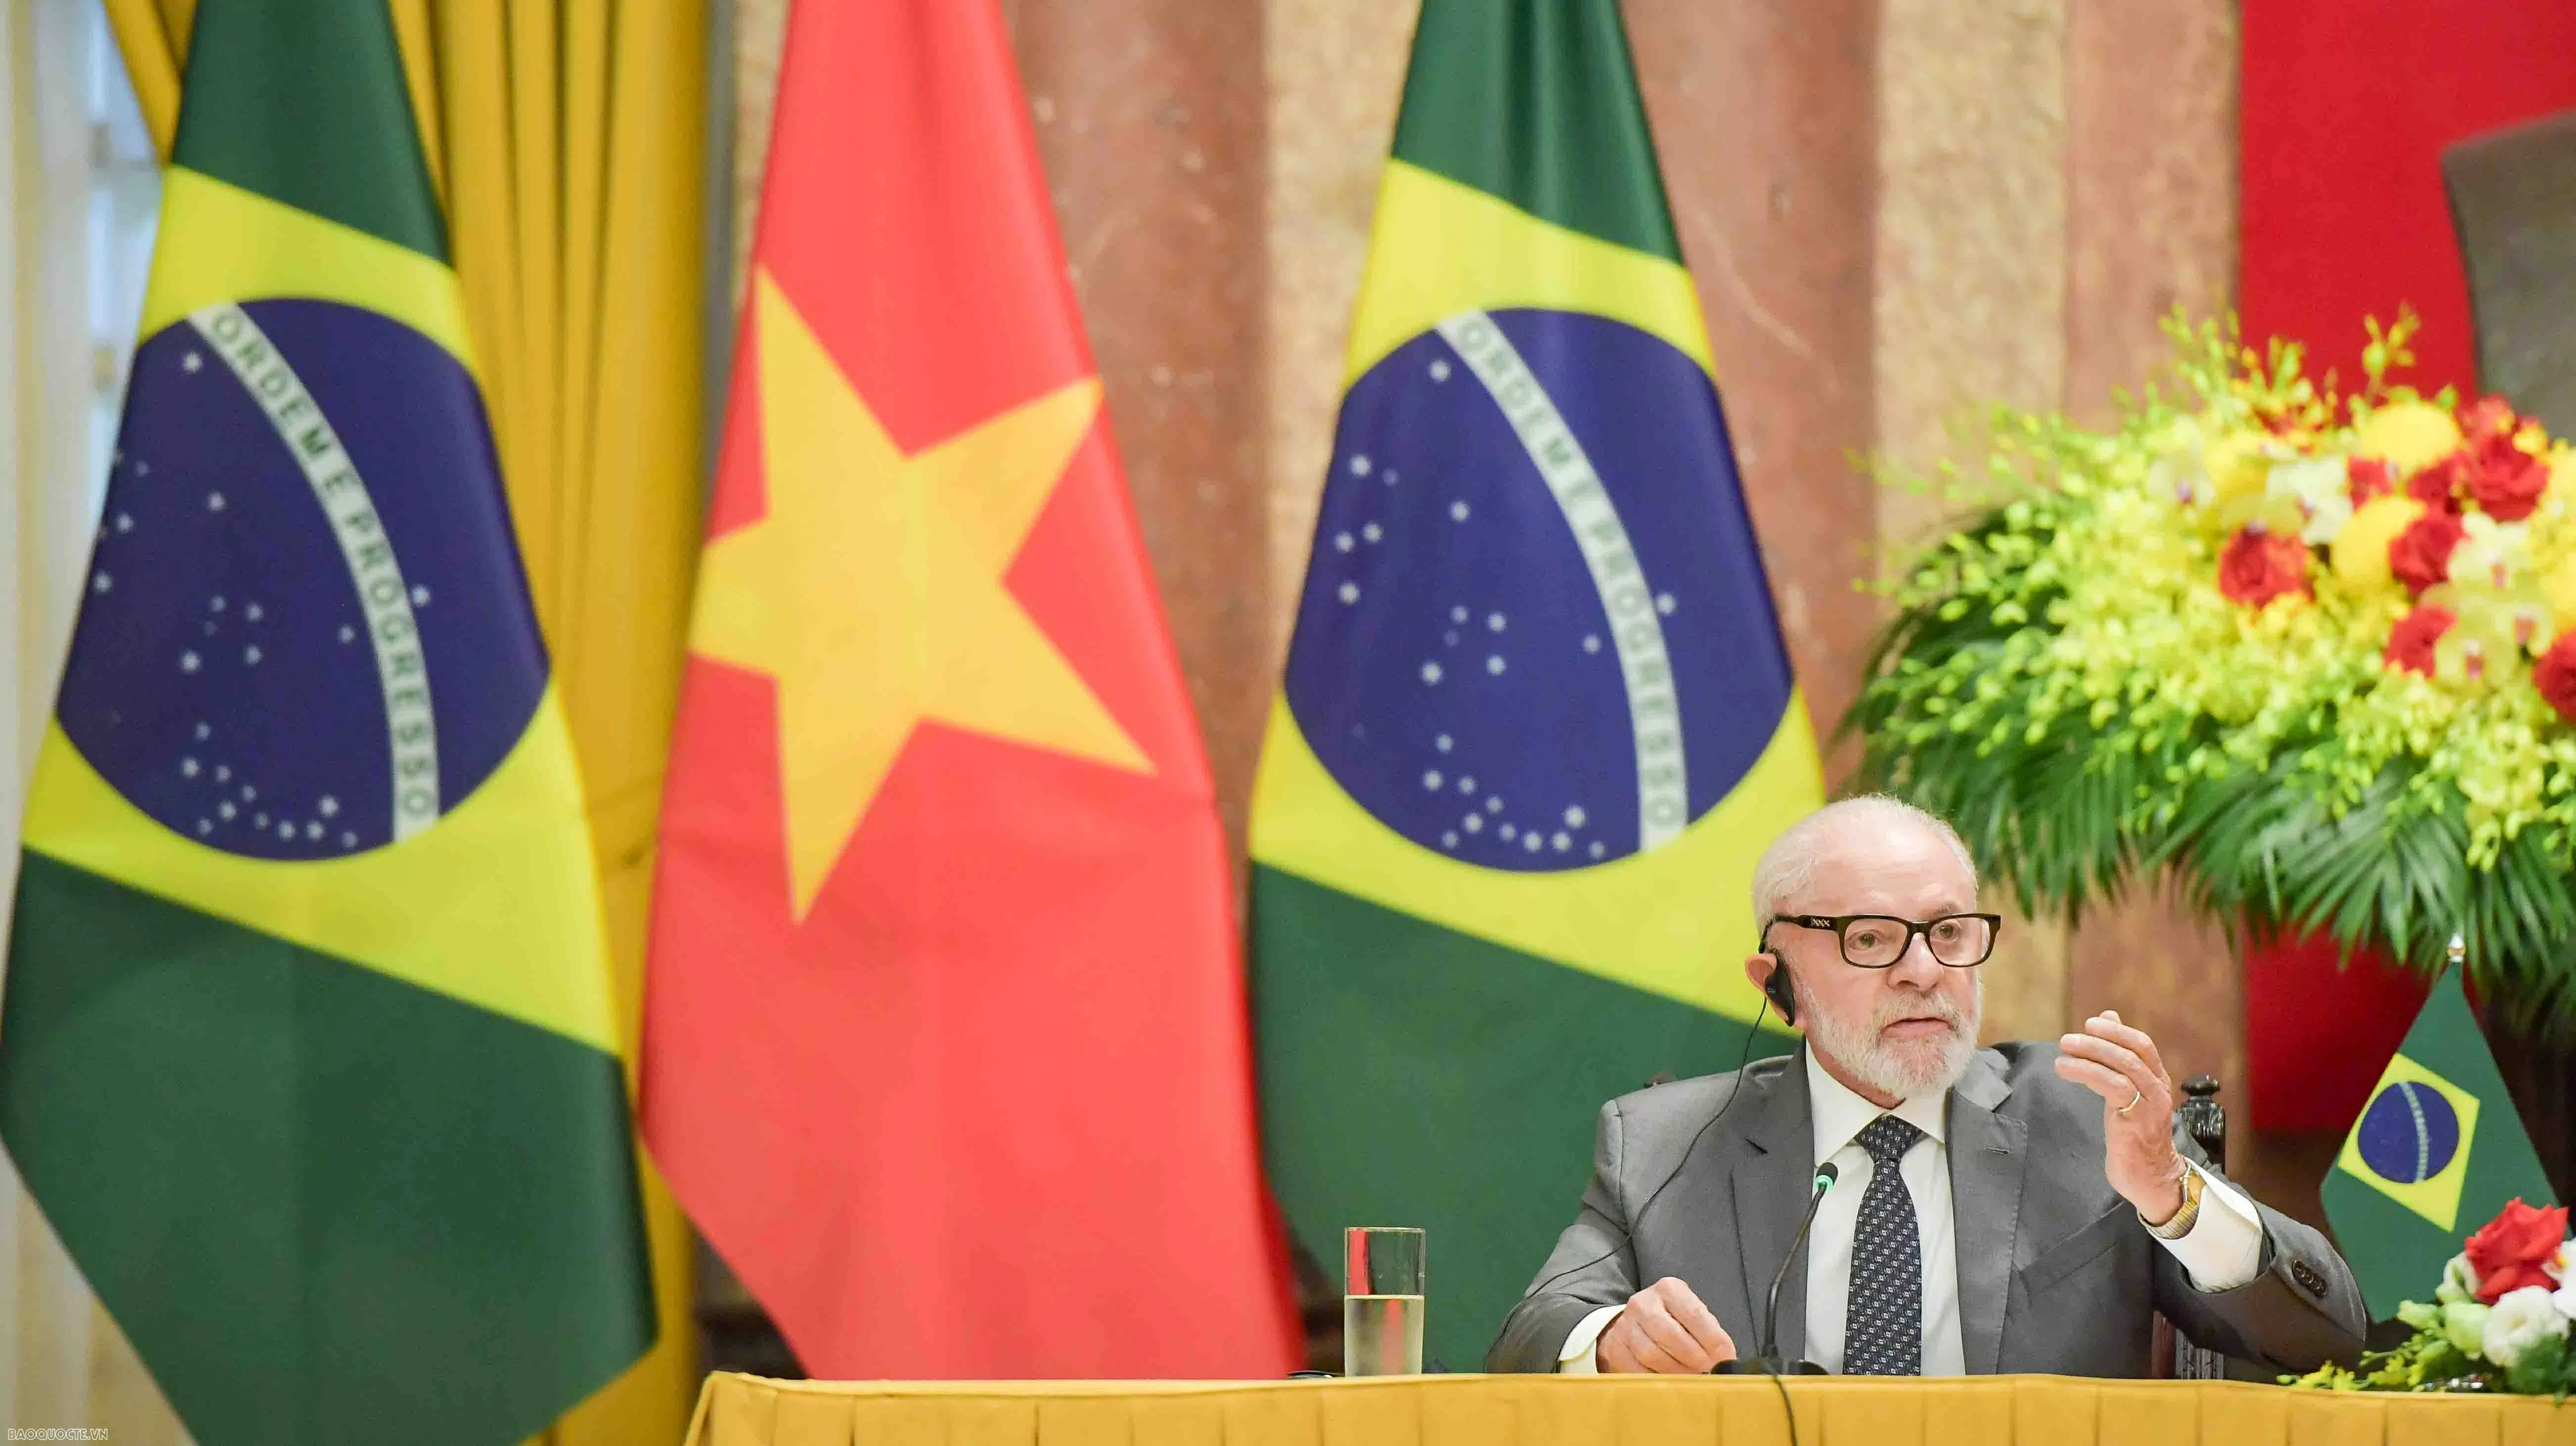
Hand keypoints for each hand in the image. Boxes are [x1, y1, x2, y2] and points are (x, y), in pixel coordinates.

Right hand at [1597, 1277, 1736, 1373]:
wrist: (1634, 1323)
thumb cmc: (1674, 1320)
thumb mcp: (1692, 1314)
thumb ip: (1709, 1332)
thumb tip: (1725, 1360)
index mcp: (1669, 1289)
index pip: (1694, 1314)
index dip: (1712, 1340)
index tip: (1726, 1358)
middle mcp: (1643, 1303)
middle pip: (1670, 1335)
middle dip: (1694, 1358)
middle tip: (1708, 1372)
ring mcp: (1625, 1325)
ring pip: (1651, 1354)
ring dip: (1677, 1372)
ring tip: (1692, 1380)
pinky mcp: (1615, 1348)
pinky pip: (1636, 1370)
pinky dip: (1656, 1381)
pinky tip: (1671, 1383)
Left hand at [2053, 1010, 2188, 1224]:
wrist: (2150, 1179)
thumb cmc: (2134, 1137)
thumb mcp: (2127, 1096)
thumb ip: (2119, 1065)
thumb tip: (2109, 1024)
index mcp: (2158, 1082)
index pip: (2143, 1045)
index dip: (2117, 1031)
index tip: (2092, 1023)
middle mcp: (2158, 1090)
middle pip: (2134, 1051)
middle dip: (2101, 1039)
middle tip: (2070, 1038)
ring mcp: (2150, 1104)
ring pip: (2124, 1066)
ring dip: (2091, 1053)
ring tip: (2063, 1050)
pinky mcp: (2136, 1120)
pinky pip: (2113, 1086)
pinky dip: (2087, 1073)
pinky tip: (2065, 1070)